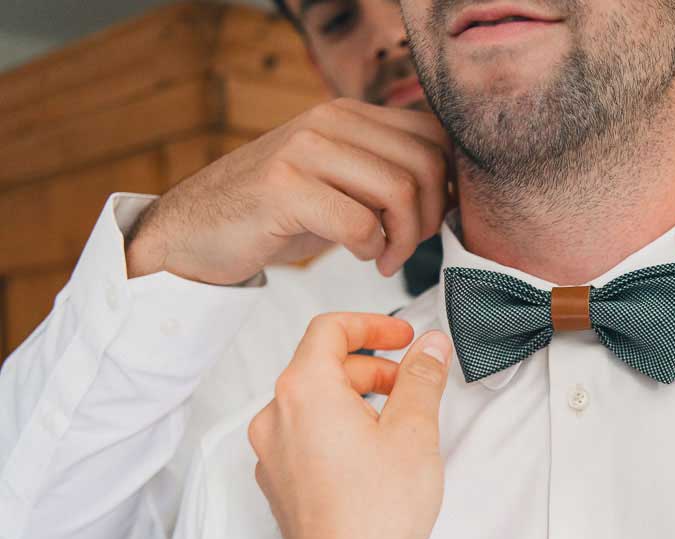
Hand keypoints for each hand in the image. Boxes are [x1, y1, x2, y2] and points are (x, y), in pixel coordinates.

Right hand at [126, 98, 451, 284]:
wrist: (194, 233)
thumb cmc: (276, 215)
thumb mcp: (338, 184)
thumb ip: (384, 175)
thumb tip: (452, 192)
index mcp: (347, 115)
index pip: (433, 136)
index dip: (448, 184)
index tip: (430, 220)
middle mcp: (328, 121)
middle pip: (426, 163)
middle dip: (432, 215)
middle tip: (409, 246)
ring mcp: (304, 150)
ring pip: (401, 190)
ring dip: (405, 238)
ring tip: (387, 258)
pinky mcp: (284, 188)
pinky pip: (361, 223)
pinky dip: (373, 250)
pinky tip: (364, 259)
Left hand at [248, 312, 451, 538]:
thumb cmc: (377, 511)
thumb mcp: (415, 430)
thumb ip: (421, 377)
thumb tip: (430, 347)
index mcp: (304, 392)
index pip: (328, 330)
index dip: (371, 324)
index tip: (402, 335)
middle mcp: (275, 418)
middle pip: (320, 367)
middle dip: (370, 367)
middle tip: (410, 383)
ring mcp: (271, 453)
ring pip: (312, 404)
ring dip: (353, 399)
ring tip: (395, 423)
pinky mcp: (278, 483)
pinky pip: (304, 437)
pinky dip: (336, 430)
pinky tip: (371, 455)